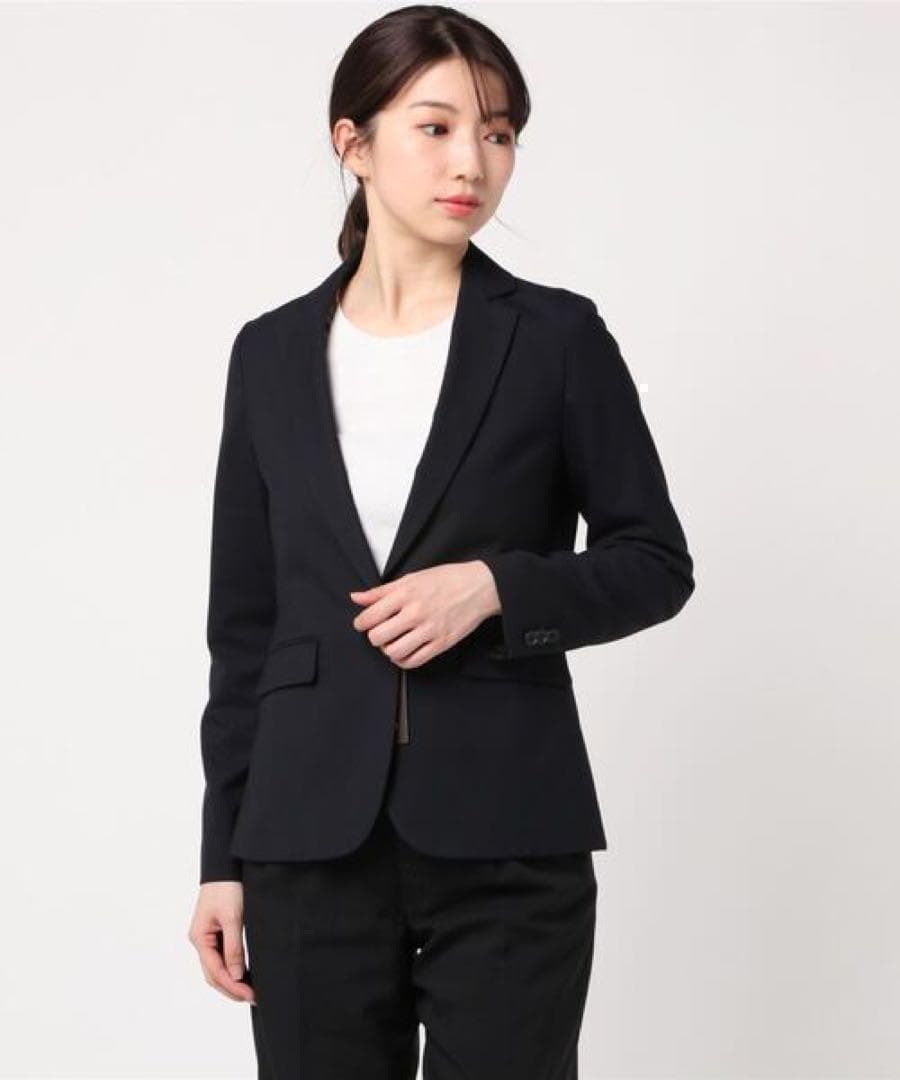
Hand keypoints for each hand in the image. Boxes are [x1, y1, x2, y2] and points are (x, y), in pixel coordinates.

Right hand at [188, 882, 255, 1004]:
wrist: (226, 866)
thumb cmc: (227, 888)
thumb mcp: (233, 918)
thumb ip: (233, 947)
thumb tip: (235, 976)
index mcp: (200, 937)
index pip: (214, 971)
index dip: (232, 986)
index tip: (250, 995)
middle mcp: (201, 940)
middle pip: (213, 974)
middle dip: (232, 988)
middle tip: (253, 998)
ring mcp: (208, 937)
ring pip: (217, 967)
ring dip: (232, 981)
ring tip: (250, 991)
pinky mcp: (217, 931)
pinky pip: (222, 956)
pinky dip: (232, 968)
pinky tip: (245, 974)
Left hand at [350, 559, 500, 667]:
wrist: (480, 586)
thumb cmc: (446, 579)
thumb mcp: (412, 578)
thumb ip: (381, 591)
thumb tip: (356, 597)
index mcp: (406, 593)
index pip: (370, 616)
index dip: (361, 623)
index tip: (363, 624)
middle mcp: (416, 612)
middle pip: (378, 637)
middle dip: (374, 637)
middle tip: (380, 632)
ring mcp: (430, 629)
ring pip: (394, 652)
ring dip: (388, 650)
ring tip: (392, 642)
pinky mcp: (442, 643)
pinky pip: (414, 661)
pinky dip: (403, 660)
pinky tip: (404, 651)